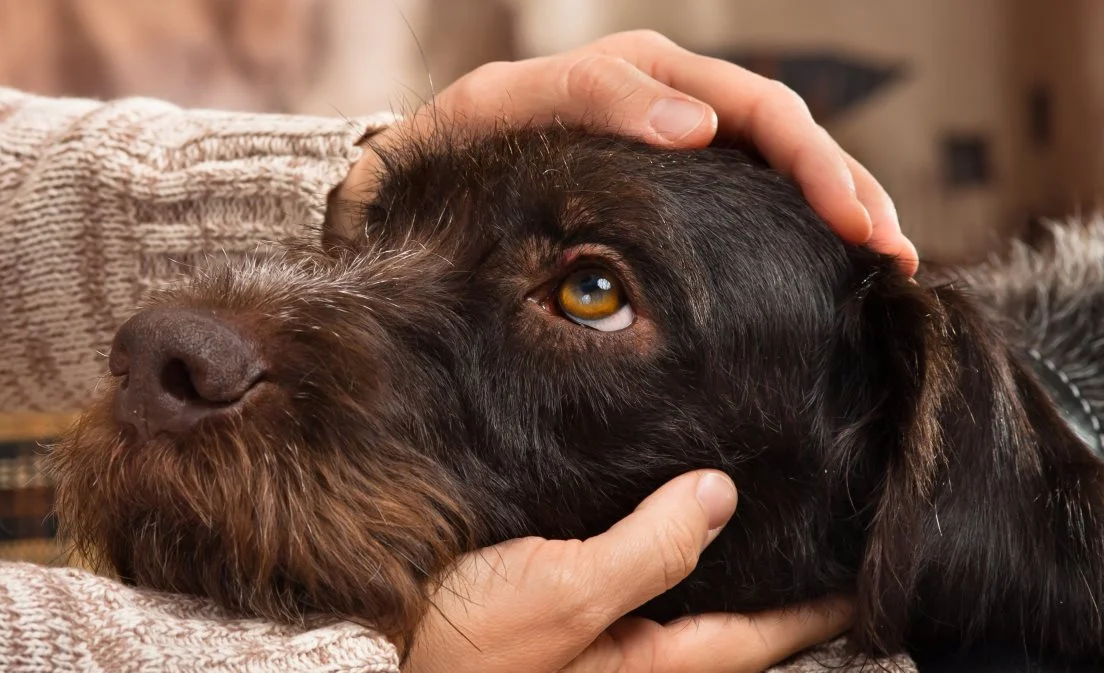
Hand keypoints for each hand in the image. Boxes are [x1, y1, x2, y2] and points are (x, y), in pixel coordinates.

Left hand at [332, 30, 916, 273]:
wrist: (419, 179)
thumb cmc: (461, 143)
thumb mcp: (509, 106)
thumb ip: (595, 98)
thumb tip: (697, 126)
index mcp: (651, 77)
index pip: (763, 111)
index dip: (817, 165)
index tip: (854, 226)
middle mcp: (677, 106)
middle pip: (792, 140)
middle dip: (850, 192)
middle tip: (892, 257)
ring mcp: (679, 151)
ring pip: (779, 173)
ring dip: (837, 212)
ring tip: (883, 268)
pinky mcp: (670, 194)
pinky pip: (746, 204)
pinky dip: (792, 233)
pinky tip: (821, 270)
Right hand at [403, 471, 851, 672]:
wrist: (385, 646)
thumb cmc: (466, 643)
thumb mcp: (562, 596)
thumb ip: (647, 550)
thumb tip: (718, 495)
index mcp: (658, 661)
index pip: (770, 629)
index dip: (826, 596)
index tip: (875, 545)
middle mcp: (643, 653)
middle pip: (738, 611)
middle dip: (785, 566)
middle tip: (829, 505)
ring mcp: (610, 635)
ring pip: (692, 590)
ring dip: (728, 551)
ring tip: (767, 495)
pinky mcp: (573, 612)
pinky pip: (643, 575)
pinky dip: (669, 541)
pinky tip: (668, 502)